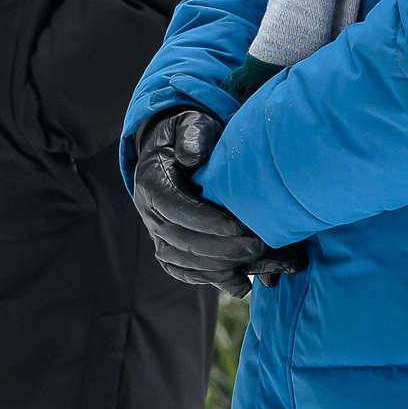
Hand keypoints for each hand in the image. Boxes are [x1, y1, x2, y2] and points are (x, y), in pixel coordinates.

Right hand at [132, 110, 272, 295]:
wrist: (175, 150)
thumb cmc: (189, 135)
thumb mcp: (191, 124)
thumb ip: (193, 135)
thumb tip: (193, 156)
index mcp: (151, 181)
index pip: (172, 206)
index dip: (203, 220)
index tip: (236, 226)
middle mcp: (149, 212)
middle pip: (180, 240)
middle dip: (221, 247)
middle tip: (258, 246)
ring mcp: (157, 233)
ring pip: (183, 261)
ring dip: (221, 267)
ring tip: (257, 263)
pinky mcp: (169, 248)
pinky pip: (185, 272)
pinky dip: (212, 280)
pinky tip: (241, 284)